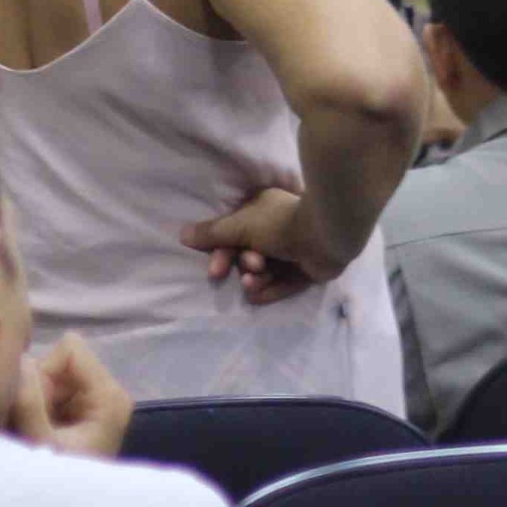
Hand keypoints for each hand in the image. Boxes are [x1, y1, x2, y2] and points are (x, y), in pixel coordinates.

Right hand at [15, 336, 132, 458]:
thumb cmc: (61, 483)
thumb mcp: (41, 444)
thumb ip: (29, 404)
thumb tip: (22, 361)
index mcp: (110, 395)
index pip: (70, 348)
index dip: (46, 372)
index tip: (39, 407)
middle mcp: (108, 390)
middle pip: (60, 360)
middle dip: (39, 387)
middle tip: (37, 425)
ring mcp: (95, 399)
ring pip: (51, 374)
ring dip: (35, 399)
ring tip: (37, 431)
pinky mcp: (81, 409)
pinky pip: (50, 389)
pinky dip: (38, 405)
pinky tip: (40, 431)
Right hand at [182, 187, 335, 305]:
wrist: (324, 234)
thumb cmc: (279, 223)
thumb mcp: (241, 226)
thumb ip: (213, 233)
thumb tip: (183, 234)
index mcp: (263, 210)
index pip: (235, 234)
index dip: (223, 252)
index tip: (214, 269)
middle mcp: (278, 228)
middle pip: (250, 254)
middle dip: (243, 266)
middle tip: (245, 273)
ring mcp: (295, 250)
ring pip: (267, 271)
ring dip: (256, 279)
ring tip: (254, 281)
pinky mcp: (308, 269)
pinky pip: (284, 283)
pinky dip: (270, 290)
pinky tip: (257, 296)